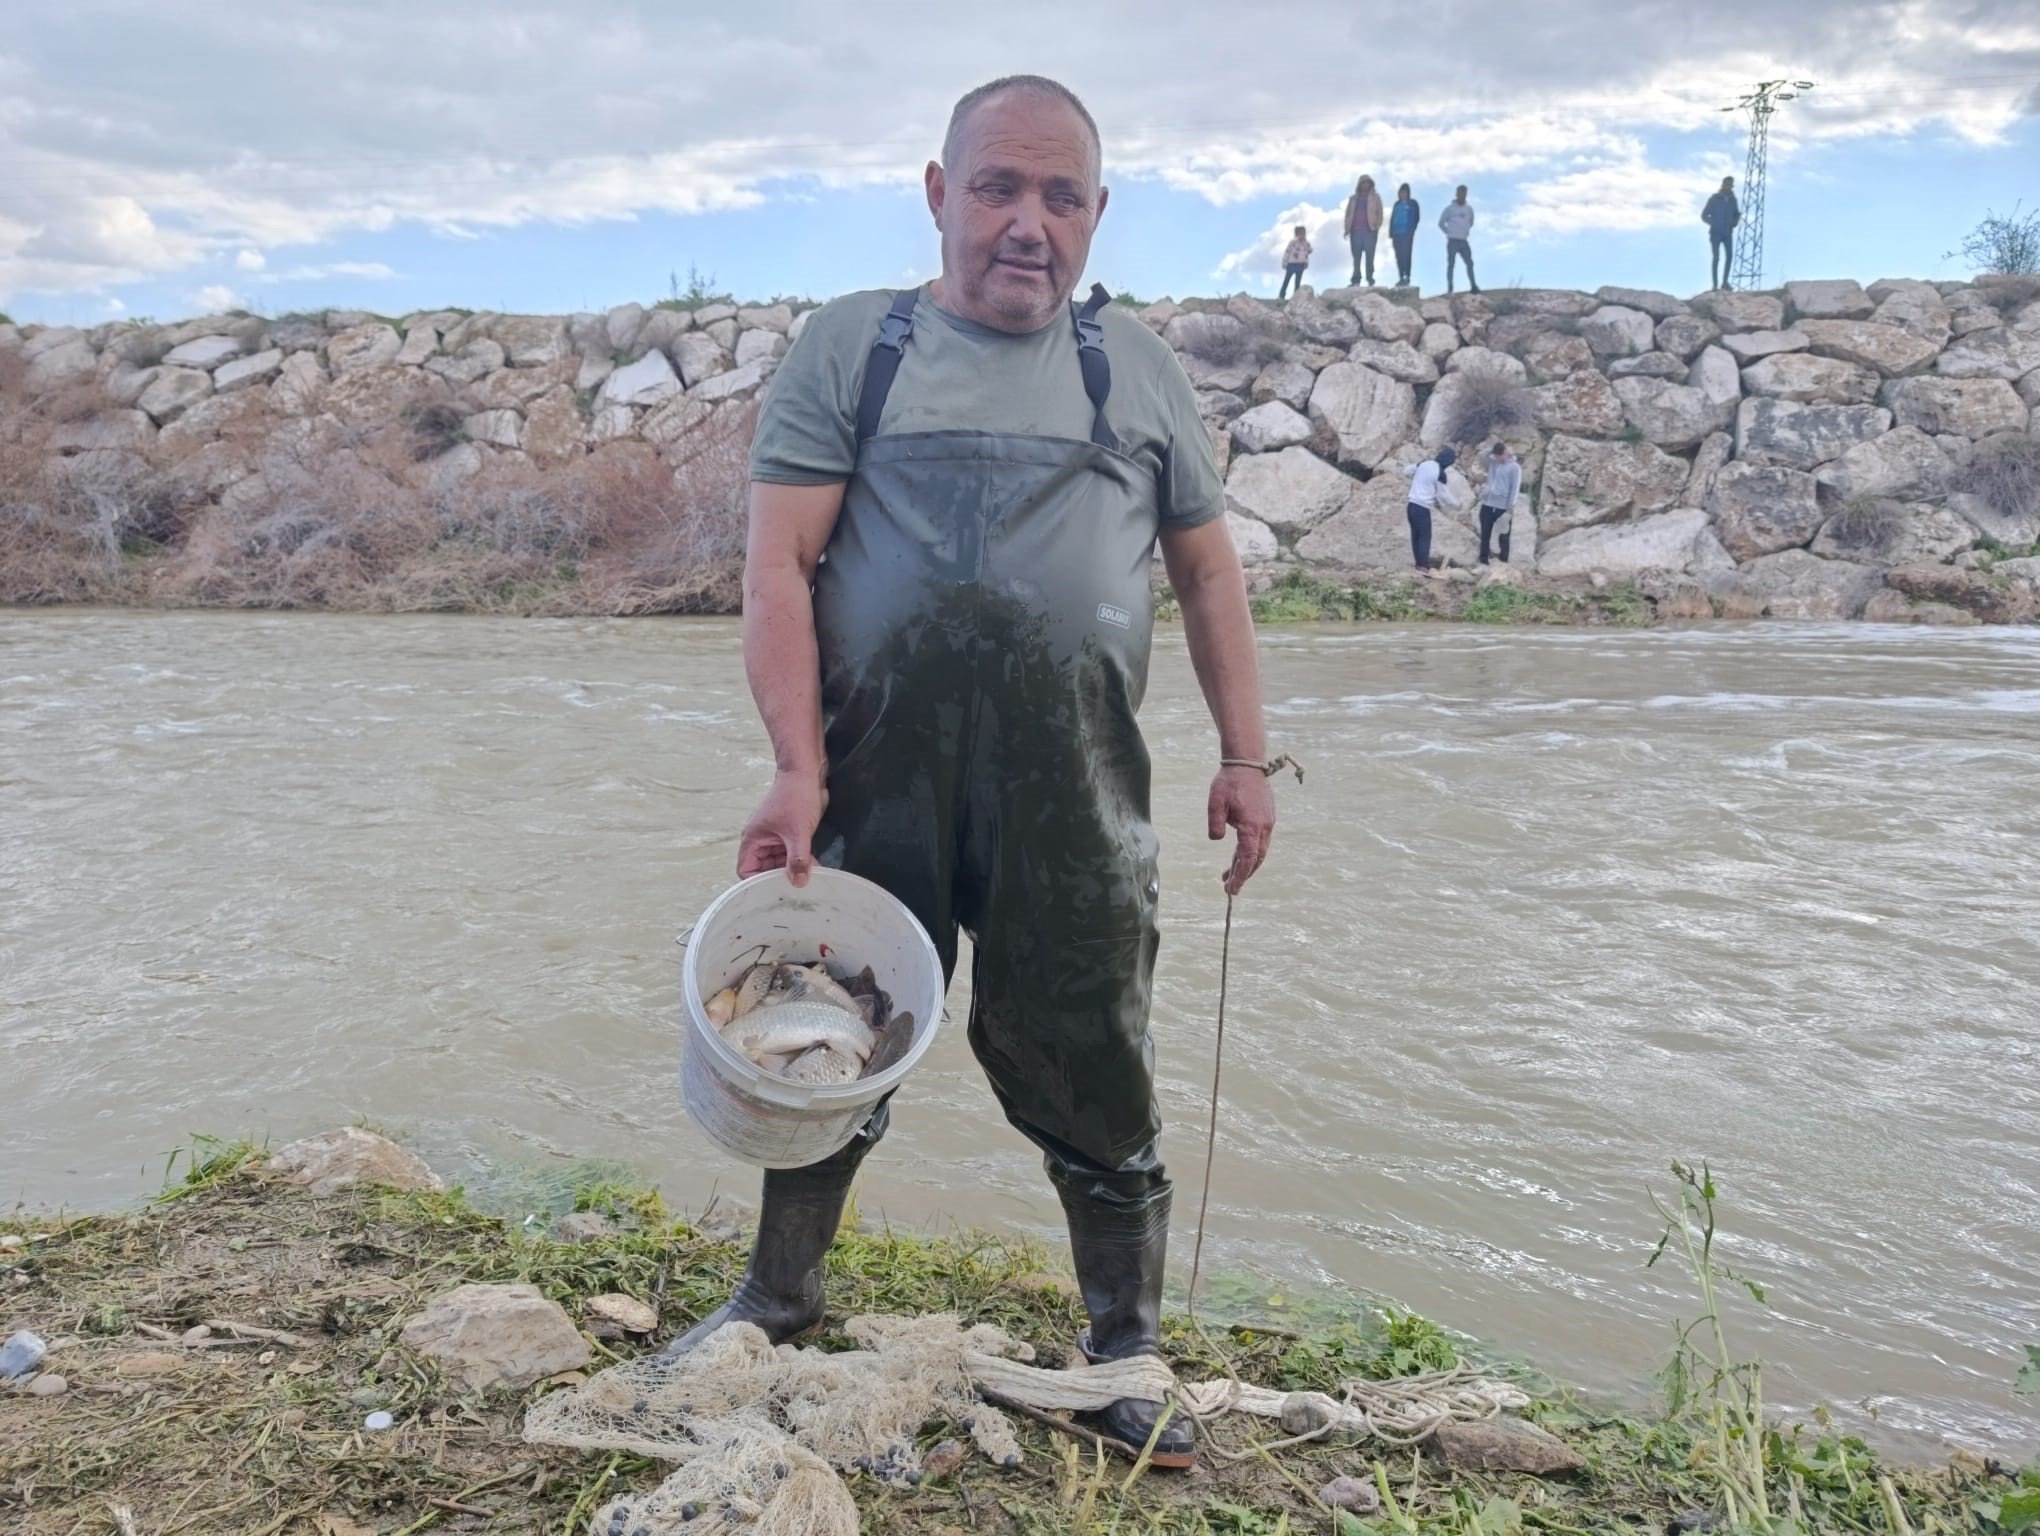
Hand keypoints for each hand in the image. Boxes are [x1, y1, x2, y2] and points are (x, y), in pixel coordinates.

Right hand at [737, 769, 827, 885]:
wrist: (807, 774)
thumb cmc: (795, 796)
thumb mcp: (798, 833)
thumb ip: (797, 859)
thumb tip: (797, 883)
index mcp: (753, 839)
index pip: (746, 869)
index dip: (757, 882)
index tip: (776, 891)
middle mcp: (760, 839)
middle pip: (763, 869)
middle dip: (780, 877)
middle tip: (797, 886)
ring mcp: (774, 837)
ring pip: (779, 862)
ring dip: (792, 869)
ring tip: (809, 877)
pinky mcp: (788, 833)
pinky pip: (790, 853)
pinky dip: (799, 860)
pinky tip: (813, 866)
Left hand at [1208, 765, 1275, 896]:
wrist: (1248, 763)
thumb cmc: (1230, 781)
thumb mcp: (1215, 801)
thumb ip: (1215, 823)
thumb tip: (1217, 840)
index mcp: (1252, 825)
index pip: (1248, 858)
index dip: (1240, 876)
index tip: (1231, 890)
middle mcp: (1264, 827)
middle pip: (1256, 859)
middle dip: (1243, 875)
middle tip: (1228, 888)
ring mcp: (1268, 823)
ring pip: (1259, 851)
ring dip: (1246, 865)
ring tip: (1229, 875)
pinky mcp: (1267, 818)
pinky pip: (1260, 841)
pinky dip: (1250, 852)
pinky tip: (1238, 856)